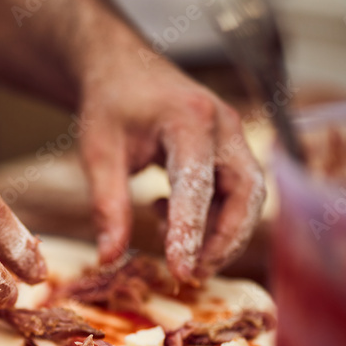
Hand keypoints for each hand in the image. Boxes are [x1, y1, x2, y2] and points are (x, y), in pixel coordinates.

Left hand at [78, 59, 264, 282]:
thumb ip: (107, 205)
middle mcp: (223, 126)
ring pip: (248, 196)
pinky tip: (167, 217)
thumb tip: (110, 258)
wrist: (122, 69)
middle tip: (192, 275)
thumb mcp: (98, 153)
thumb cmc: (111, 106)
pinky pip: (235, 193)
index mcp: (189, 120)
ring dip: (221, 234)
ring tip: (181, 257)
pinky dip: (211, 218)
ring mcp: (232, 136)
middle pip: (247, 192)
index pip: (199, 185)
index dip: (192, 232)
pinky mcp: (230, 150)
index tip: (181, 272)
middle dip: (225, 240)